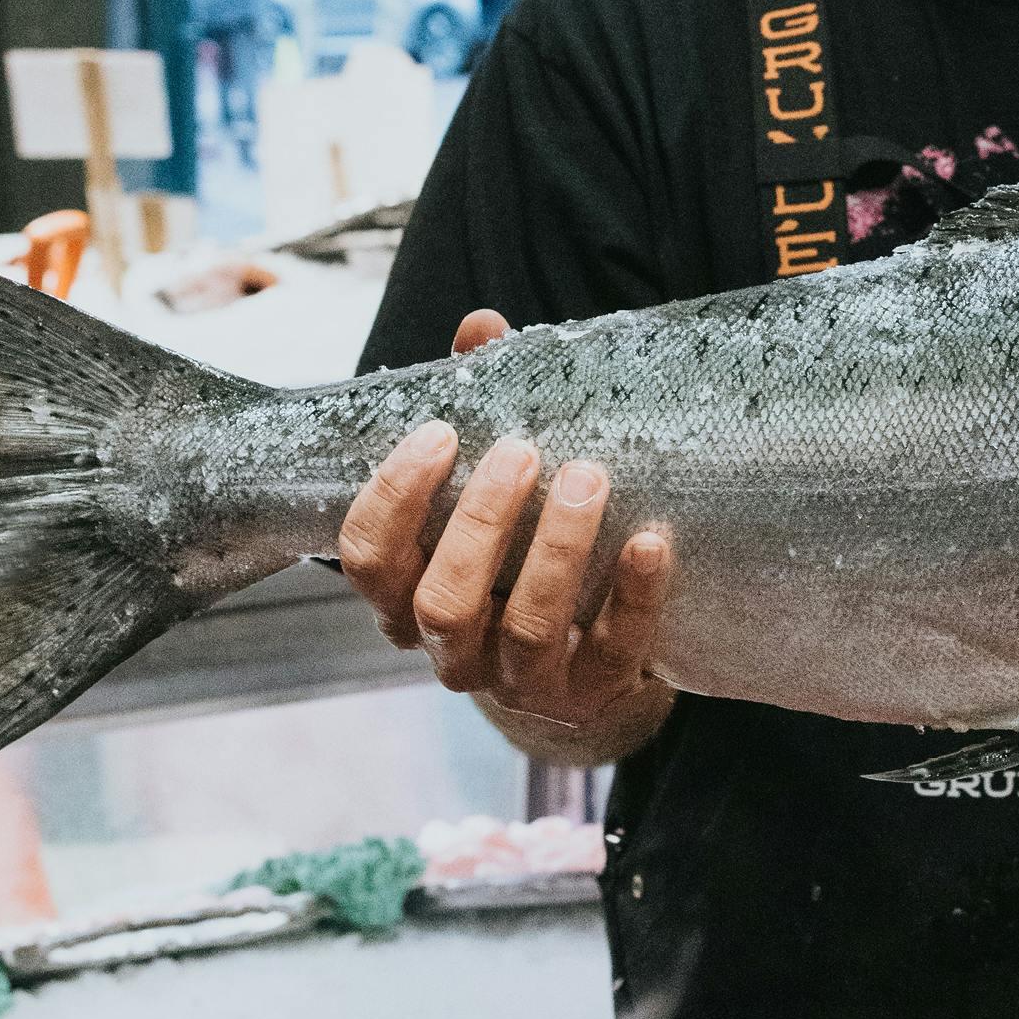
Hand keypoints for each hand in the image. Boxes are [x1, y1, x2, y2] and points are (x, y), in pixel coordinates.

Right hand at [337, 309, 676, 756]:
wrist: (593, 654)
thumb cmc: (523, 550)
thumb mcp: (496, 485)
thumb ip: (482, 406)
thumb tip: (483, 325)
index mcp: (408, 599)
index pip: (367, 561)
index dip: (394, 499)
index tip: (440, 433)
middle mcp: (454, 651)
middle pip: (442, 600)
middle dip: (480, 521)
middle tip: (523, 450)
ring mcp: (522, 684)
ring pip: (524, 629)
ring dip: (555, 550)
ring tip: (588, 477)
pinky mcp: (594, 693)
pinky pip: (612, 651)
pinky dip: (632, 596)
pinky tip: (651, 541)